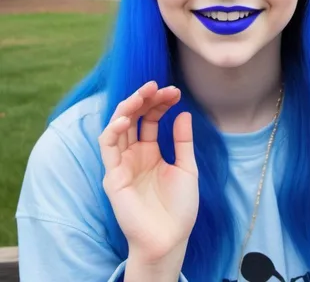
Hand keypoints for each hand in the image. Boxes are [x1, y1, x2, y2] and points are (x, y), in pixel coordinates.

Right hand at [99, 82, 198, 262]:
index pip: (150, 119)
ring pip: (117, 126)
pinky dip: (114, 130)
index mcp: (151, 151)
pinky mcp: (113, 176)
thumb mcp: (187, 167)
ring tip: (143, 94)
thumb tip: (183, 112)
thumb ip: (182, 141)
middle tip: (158, 86)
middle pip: (134, 118)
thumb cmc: (179, 206)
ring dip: (128, 107)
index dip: (160, 103)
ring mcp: (123, 163)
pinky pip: (108, 148)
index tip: (175, 92)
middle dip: (144, 99)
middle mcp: (134, 154)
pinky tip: (128, 118)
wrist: (171, 237)